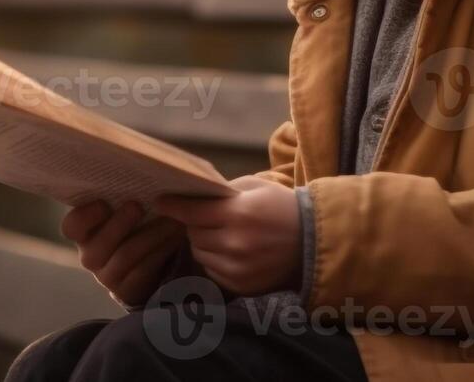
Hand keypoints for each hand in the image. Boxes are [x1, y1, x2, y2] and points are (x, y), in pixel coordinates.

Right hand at [61, 199, 188, 306]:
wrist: (151, 261)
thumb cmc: (137, 223)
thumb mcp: (125, 209)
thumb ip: (122, 195)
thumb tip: (136, 168)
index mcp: (84, 232)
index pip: (71, 227)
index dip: (84, 217)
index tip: (103, 203)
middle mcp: (90, 256)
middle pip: (98, 246)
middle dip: (119, 224)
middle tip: (139, 206)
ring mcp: (107, 276)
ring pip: (126, 256)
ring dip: (151, 235)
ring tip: (172, 220)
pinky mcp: (127, 290)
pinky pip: (143, 271)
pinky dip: (161, 251)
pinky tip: (176, 238)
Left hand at [152, 175, 299, 296]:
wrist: (314, 241)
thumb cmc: (281, 207)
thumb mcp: (254, 187)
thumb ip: (221, 192)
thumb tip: (190, 195)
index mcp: (238, 215)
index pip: (191, 212)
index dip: (173, 206)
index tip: (160, 202)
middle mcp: (235, 244)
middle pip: (193, 234)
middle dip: (194, 224)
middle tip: (201, 217)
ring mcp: (238, 269)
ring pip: (200, 254)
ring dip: (203, 243)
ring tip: (218, 234)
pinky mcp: (242, 286)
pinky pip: (212, 271)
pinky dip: (215, 260)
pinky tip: (229, 250)